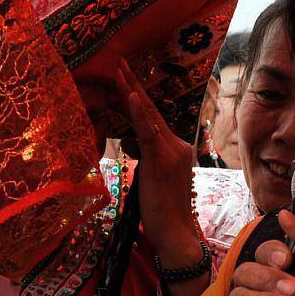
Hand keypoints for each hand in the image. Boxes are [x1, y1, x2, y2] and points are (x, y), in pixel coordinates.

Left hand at [115, 60, 207, 295]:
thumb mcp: (149, 176)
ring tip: (118, 72)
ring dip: (132, 92)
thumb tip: (127, 139)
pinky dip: (140, 113)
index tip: (125, 77)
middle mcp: (176, 145)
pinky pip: (148, 133)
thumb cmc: (160, 210)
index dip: (138, 97)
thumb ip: (141, 154)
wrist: (175, 233)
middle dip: (133, 86)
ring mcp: (171, 152)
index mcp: (174, 148)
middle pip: (151, 111)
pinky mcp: (161, 161)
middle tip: (120, 62)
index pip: (152, 118)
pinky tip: (132, 97)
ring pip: (148, 117)